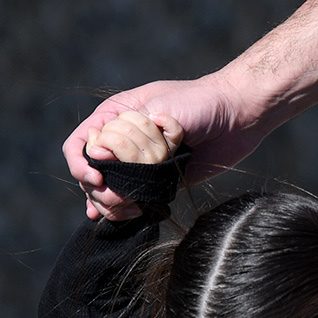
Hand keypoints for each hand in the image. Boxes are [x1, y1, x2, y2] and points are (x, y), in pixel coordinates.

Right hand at [64, 72, 261, 218]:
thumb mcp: (159, 108)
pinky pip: (131, 197)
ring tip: (128, 208)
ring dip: (112, 203)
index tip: (97, 178)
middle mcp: (122, 140)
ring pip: (108, 189)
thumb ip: (128, 132)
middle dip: (99, 189)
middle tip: (120, 199)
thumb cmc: (200, 102)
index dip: (80, 163)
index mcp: (115, 116)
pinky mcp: (157, 179)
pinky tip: (122, 216)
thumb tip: (99, 156)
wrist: (239, 115)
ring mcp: (138, 161)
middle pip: (90, 171)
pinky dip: (123, 210)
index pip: (79, 143)